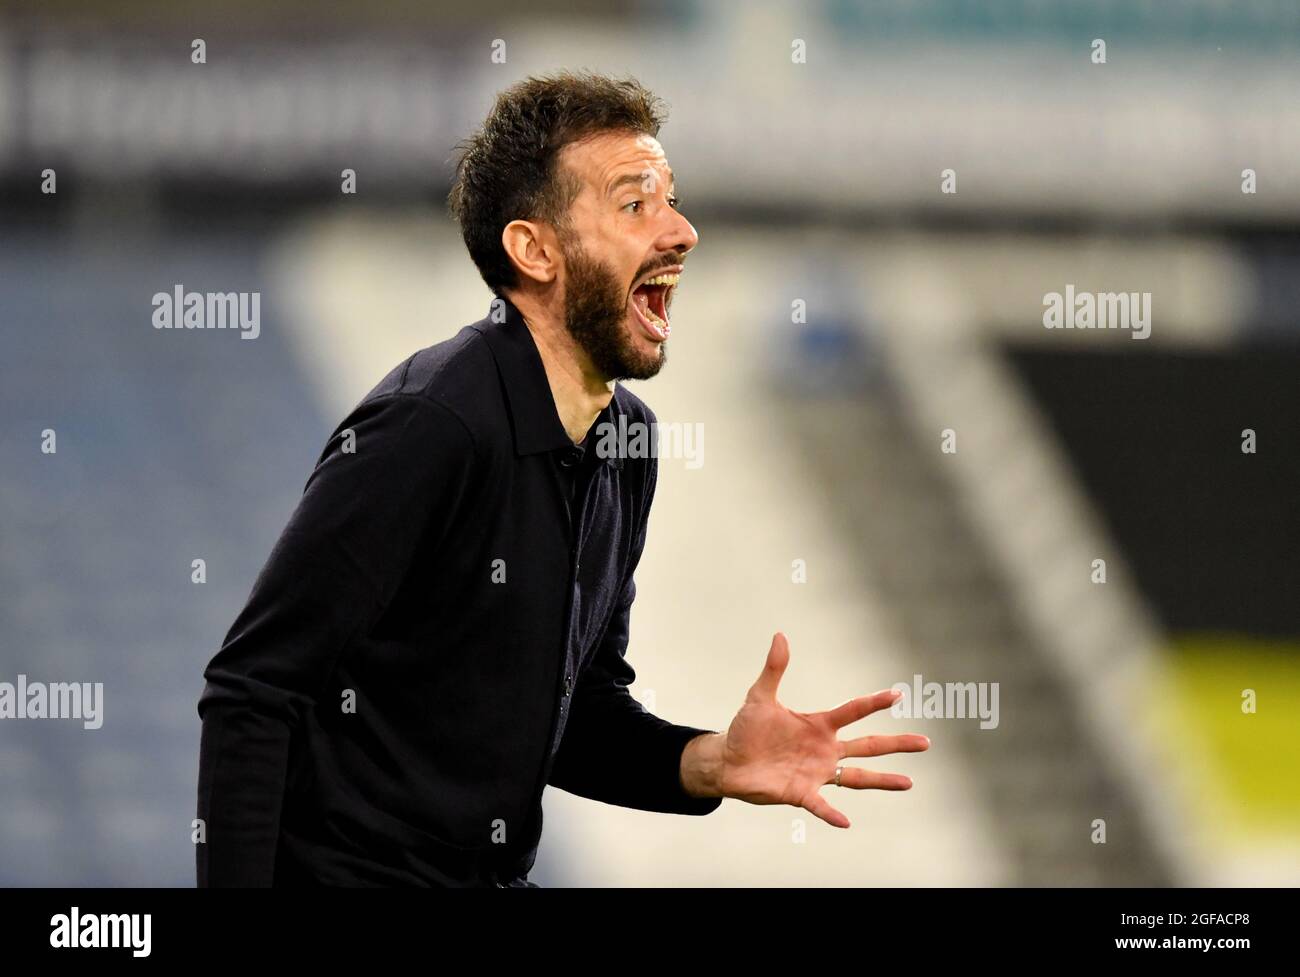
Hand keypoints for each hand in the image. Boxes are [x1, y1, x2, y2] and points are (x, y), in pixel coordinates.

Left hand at [716, 632, 929, 828]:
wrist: (728, 761)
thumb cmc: (746, 729)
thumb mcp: (760, 697)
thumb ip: (774, 669)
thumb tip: (780, 635)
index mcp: (819, 725)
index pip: (853, 711)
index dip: (874, 703)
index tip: (897, 694)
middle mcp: (825, 750)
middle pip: (868, 746)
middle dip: (897, 743)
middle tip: (925, 742)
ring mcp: (816, 773)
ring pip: (858, 778)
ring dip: (883, 780)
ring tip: (909, 783)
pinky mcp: (801, 793)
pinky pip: (821, 805)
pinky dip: (832, 813)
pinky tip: (847, 822)